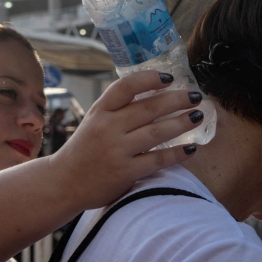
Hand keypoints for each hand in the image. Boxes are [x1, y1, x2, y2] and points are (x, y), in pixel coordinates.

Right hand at [53, 70, 202, 209]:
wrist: (63, 183)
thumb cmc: (84, 150)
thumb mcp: (94, 121)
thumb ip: (118, 109)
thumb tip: (154, 92)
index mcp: (100, 111)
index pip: (126, 86)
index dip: (150, 79)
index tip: (169, 78)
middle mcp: (108, 128)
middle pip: (149, 108)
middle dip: (177, 99)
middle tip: (196, 96)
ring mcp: (117, 151)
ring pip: (157, 132)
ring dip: (182, 123)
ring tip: (198, 116)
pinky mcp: (125, 173)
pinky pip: (157, 160)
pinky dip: (177, 153)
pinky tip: (191, 148)